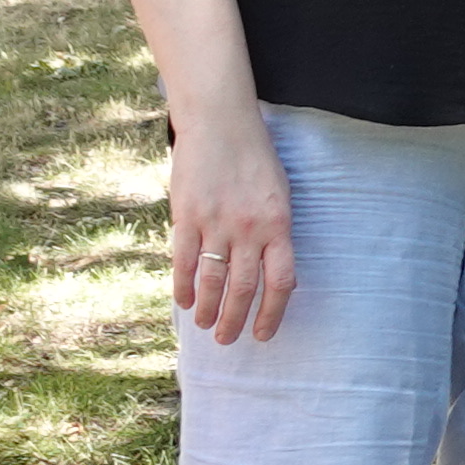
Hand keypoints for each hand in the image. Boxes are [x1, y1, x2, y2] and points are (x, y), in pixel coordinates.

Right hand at [167, 113, 296, 345]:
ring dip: (209, 309)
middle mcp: (250, 229)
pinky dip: (183, 286)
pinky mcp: (187, 216)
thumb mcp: (279, 195)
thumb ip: (275, 233)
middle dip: (236, 320)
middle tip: (228, 340)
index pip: (280, 282)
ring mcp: (216, 223)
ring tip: (206, 326)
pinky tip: (184, 302)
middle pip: (244, 288)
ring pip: (213, 280)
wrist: (222, 124)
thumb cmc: (255, 160)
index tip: (263, 334)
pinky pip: (184, 261)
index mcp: (279, 225)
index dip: (271, 313)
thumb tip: (271, 273)